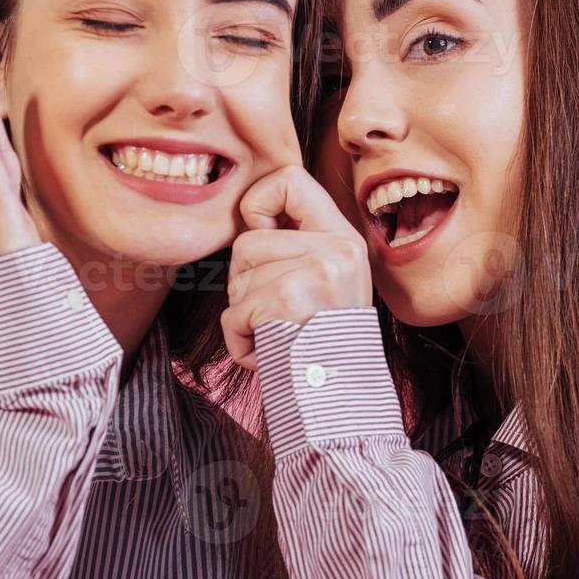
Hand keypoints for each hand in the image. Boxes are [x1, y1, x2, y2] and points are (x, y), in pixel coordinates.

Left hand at [222, 165, 371, 369]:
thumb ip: (298, 244)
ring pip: (236, 278)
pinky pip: (233, 314)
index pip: (289, 179)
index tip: (264, 236)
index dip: (259, 205)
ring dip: (244, 315)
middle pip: (246, 241)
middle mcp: (337, 250)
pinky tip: (270, 352)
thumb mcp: (329, 281)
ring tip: (279, 334)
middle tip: (278, 311)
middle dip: (246, 281)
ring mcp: (315, 274)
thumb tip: (248, 214)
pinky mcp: (288, 302)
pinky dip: (240, 341)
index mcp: (345, 238)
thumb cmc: (324, 344)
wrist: (342, 399)